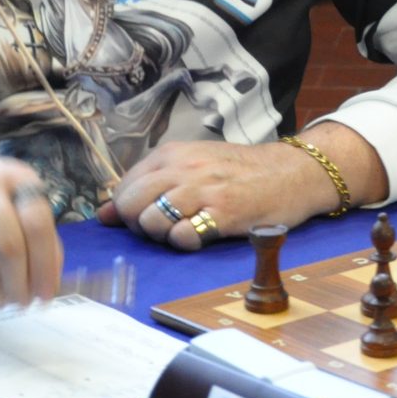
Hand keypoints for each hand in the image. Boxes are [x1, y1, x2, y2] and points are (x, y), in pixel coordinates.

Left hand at [98, 125, 387, 249]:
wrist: (293, 172)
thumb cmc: (241, 171)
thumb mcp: (194, 166)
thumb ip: (150, 185)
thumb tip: (103, 213)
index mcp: (173, 154)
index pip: (125, 187)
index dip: (129, 210)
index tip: (147, 216)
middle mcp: (184, 168)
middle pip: (131, 205)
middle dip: (139, 224)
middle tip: (163, 228)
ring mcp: (203, 190)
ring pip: (152, 221)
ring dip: (162, 235)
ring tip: (185, 231)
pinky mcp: (223, 214)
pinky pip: (182, 237)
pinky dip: (185, 243)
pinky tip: (201, 237)